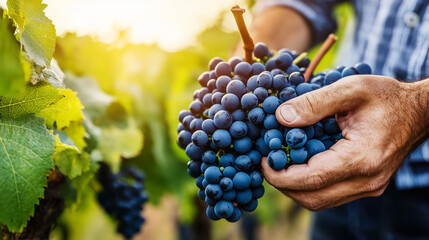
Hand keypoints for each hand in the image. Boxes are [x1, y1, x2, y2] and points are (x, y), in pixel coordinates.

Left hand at [262, 75, 428, 210]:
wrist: (418, 112)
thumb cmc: (387, 97)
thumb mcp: (351, 89)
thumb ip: (314, 103)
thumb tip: (280, 117)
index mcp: (363, 158)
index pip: (312, 179)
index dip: (281, 175)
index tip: (263, 161)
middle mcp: (367, 181)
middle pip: (313, 198)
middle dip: (283, 185)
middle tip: (267, 164)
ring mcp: (369, 187)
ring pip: (321, 201)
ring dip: (295, 187)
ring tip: (280, 164)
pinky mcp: (367, 186)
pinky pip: (331, 194)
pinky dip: (310, 185)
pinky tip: (301, 164)